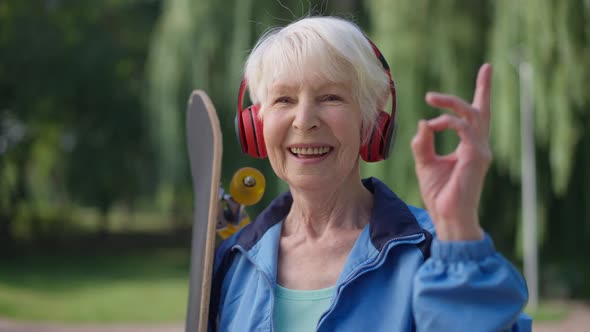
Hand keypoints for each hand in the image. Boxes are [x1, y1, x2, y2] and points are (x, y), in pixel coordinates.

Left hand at [411, 64, 492, 240]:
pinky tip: (433, 125)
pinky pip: (464, 129)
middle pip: (481, 110)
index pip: (477, 116)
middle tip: (482, 68)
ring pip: (472, 115)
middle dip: (483, 87)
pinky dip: (448, 122)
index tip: (487, 69)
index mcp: (469, 147)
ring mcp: (481, 151)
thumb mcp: (425, 163)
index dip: (483, 92)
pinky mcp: (476, 156)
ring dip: (450, 103)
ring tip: (430, 98)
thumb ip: (423, 143)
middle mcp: (479, 146)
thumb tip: (423, 123)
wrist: (447, 217)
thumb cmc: (439, 194)